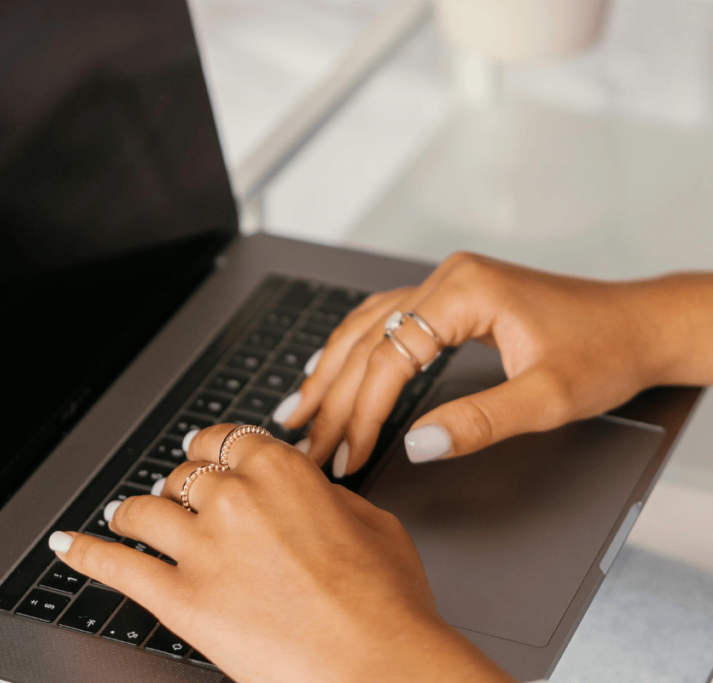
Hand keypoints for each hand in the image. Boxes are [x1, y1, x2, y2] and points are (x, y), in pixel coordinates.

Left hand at [52, 425, 514, 682]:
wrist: (380, 667)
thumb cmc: (387, 604)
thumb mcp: (373, 524)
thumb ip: (327, 497)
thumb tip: (310, 493)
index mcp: (280, 471)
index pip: (225, 440)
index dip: (210, 451)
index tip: (205, 457)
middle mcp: (233, 499)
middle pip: (183, 475)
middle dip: (180, 487)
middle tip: (178, 498)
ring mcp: (201, 548)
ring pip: (143, 511)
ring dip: (133, 512)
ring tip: (126, 516)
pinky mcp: (180, 599)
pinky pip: (116, 566)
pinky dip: (86, 553)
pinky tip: (69, 546)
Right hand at [272, 252, 706, 475]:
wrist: (642, 325)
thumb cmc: (606, 352)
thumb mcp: (549, 399)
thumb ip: (479, 422)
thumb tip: (416, 444)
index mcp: (465, 291)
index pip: (389, 355)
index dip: (361, 410)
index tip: (344, 451)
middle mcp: (447, 279)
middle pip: (366, 340)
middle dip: (333, 396)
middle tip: (305, 442)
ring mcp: (446, 284)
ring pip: (366, 327)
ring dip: (331, 371)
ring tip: (298, 410)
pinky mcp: (450, 298)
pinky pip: (384, 322)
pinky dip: (354, 352)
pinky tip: (332, 369)